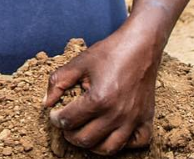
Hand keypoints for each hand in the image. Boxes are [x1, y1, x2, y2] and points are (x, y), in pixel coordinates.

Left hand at [43, 24, 161, 154]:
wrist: (141, 45)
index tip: (55, 114)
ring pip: (109, 148)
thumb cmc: (111, 52)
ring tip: (85, 133)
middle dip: (69, 134)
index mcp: (98, 99)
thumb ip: (59, 81)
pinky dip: (124, 144)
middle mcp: (117, 114)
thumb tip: (46, 102)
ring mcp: (133, 119)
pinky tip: (113, 133)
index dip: (56, 119)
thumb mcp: (80, 62)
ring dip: (92, 145)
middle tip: (66, 125)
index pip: (69, 121)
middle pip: (85, 139)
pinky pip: (137, 142)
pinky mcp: (146, 118)